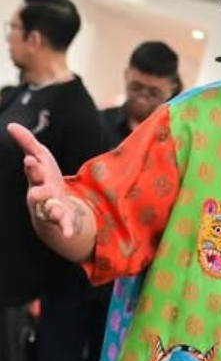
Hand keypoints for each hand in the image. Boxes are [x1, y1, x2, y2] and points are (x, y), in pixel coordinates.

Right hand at [7, 123, 80, 238]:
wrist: (52, 208)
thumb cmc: (45, 179)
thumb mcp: (40, 159)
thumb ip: (27, 143)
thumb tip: (11, 125)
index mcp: (38, 178)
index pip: (34, 171)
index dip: (32, 167)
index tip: (30, 160)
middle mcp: (41, 194)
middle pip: (38, 192)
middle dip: (38, 190)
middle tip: (36, 193)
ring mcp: (51, 207)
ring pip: (49, 209)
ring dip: (51, 208)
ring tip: (52, 208)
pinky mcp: (62, 219)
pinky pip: (63, 225)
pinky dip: (66, 229)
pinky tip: (69, 235)